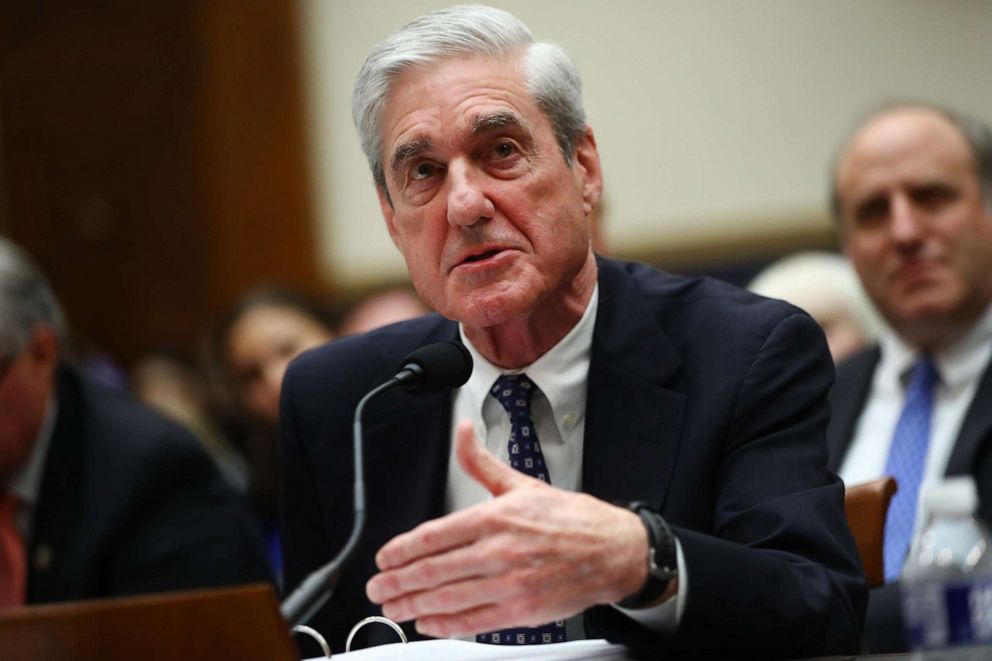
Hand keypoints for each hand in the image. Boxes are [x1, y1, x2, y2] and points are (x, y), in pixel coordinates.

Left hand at [365, 419, 649, 636]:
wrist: (613, 550)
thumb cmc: (570, 519)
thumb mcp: (520, 483)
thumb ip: (481, 463)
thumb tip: (463, 432)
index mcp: (494, 518)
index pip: (433, 536)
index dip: (401, 551)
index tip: (384, 558)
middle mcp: (498, 552)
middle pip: (433, 571)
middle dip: (397, 583)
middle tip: (377, 588)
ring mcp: (508, 585)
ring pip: (447, 599)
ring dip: (413, 605)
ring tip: (393, 608)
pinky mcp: (521, 611)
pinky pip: (473, 621)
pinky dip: (445, 624)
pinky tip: (428, 622)